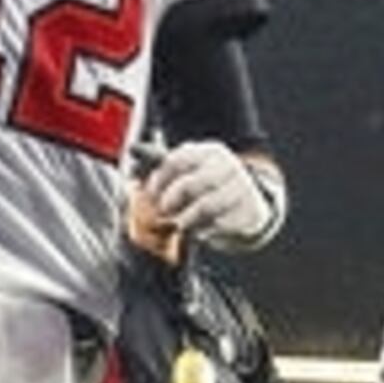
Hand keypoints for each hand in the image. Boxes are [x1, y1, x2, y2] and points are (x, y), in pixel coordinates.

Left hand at [145, 141, 284, 250]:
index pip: (177, 160)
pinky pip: (215, 225)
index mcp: (210, 151)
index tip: (149, 193)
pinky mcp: (244, 213)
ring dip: (184, 219)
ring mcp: (239, 190)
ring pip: (203, 207)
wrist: (249, 203)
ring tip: (179, 223)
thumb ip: (165, 166)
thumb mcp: (193, 169)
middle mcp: (227, 167)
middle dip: (170, 201)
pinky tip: (198, 229)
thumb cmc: (211, 185)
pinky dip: (201, 231)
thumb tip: (133, 153)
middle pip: (190, 185)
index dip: (158, 180)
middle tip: (162, 210)